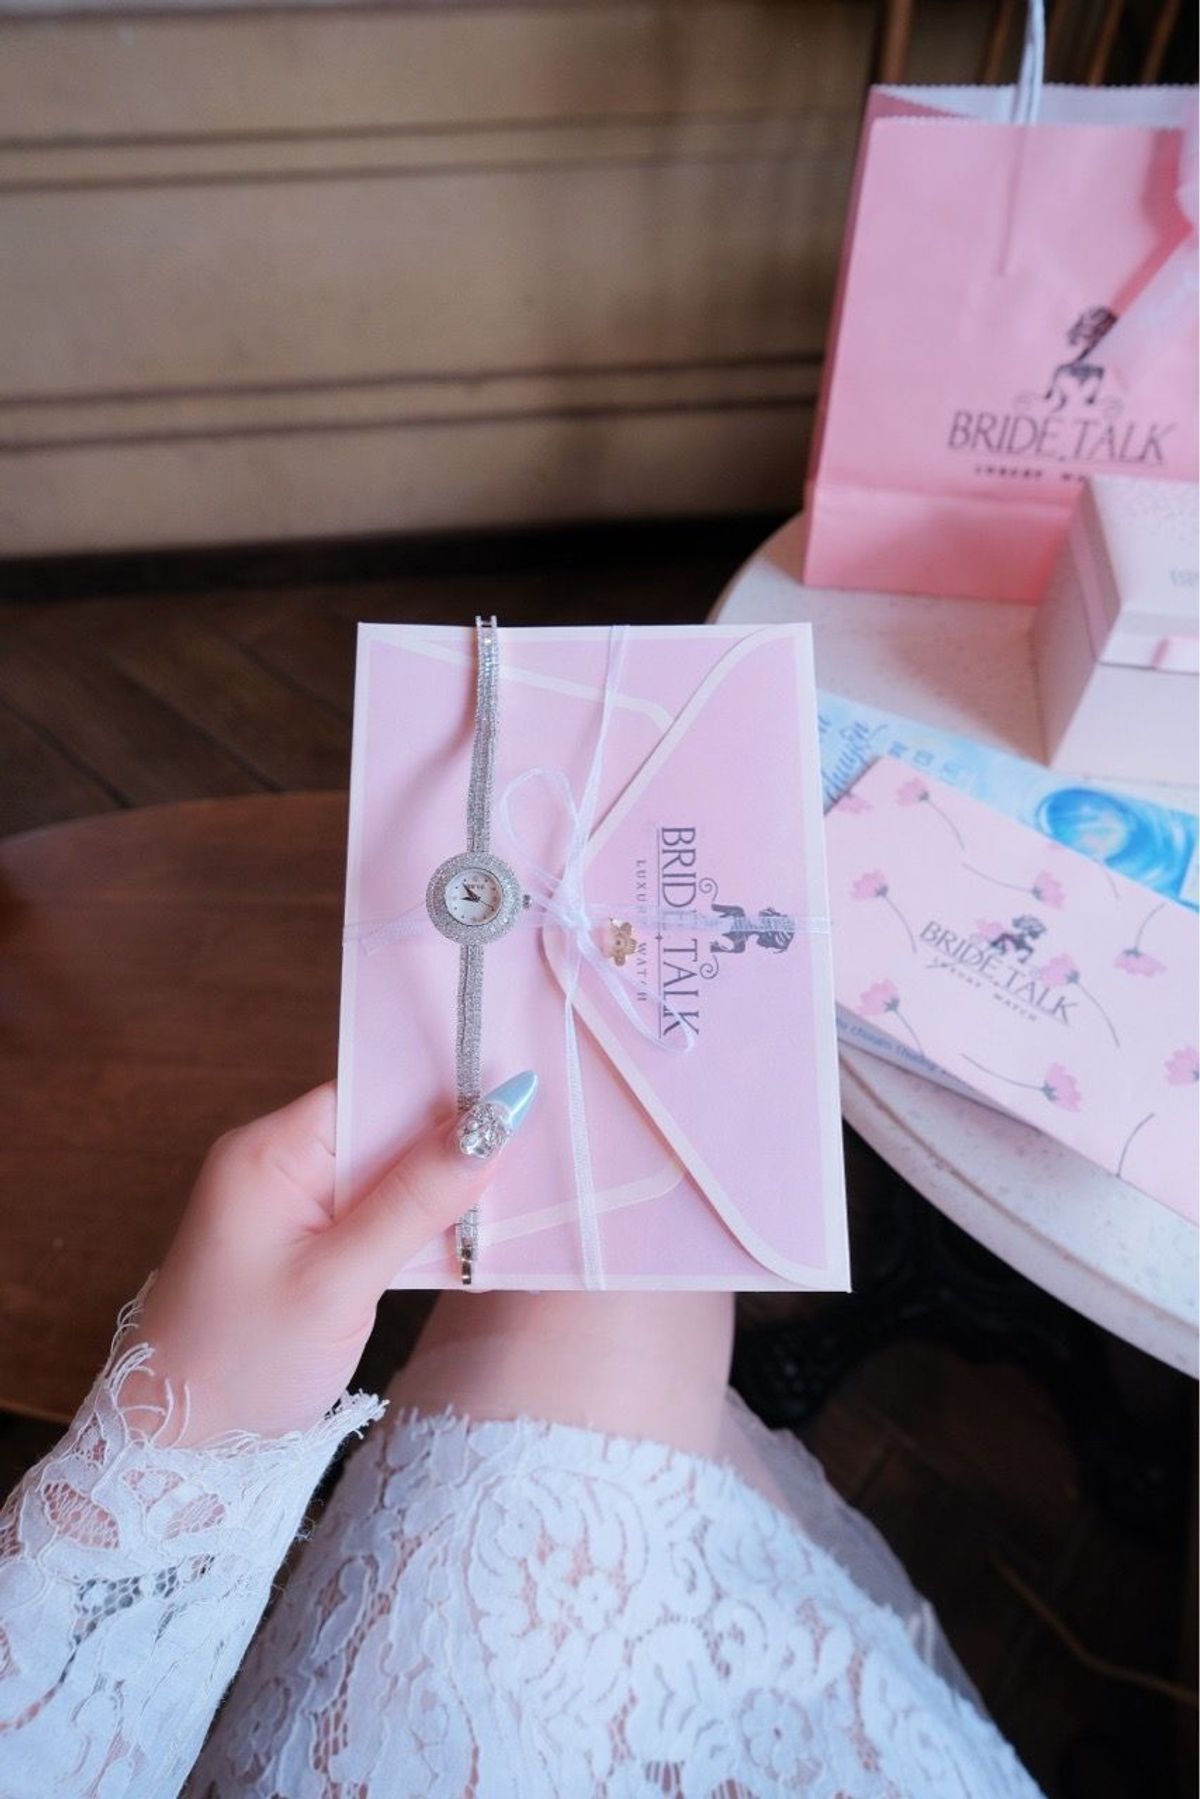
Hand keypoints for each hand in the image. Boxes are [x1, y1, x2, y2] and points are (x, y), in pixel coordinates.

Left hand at [119, 1078, 532, 1444]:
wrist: (175, 1450)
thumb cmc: (240, 1366)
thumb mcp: (339, 1283)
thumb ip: (417, 1200)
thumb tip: (495, 1121)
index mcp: (267, 1151)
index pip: (373, 1091)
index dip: (445, 1098)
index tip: (522, 1107)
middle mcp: (274, 1162)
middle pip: (384, 1128)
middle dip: (451, 1148)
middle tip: (532, 1162)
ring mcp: (286, 1203)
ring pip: (387, 1172)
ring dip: (439, 1192)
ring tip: (506, 1206)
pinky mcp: (301, 1242)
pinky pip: (373, 1210)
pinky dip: (415, 1225)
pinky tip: (459, 1242)